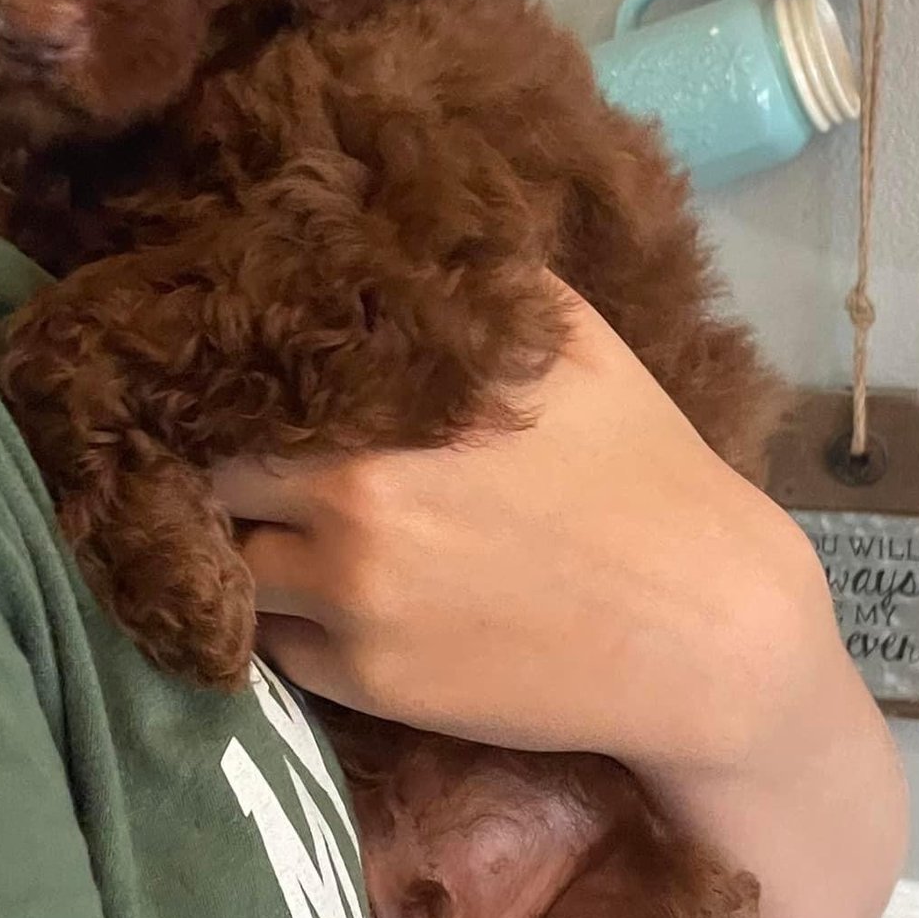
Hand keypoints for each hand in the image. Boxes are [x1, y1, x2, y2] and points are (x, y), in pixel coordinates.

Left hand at [213, 279, 812, 768]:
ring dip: (248, 553)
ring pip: (233, 571)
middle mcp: (349, 506)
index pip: (239, 390)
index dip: (227, 390)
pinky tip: (341, 601)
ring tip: (290, 537)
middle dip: (222, 473)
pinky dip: (292, 623)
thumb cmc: (647, 473)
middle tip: (246, 468)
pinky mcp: (368, 686)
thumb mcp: (576, 343)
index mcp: (385, 413)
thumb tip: (401, 231)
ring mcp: (352, 605)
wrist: (707, 628)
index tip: (234, 390)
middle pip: (211, 484)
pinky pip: (278, 647)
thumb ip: (477, 288)